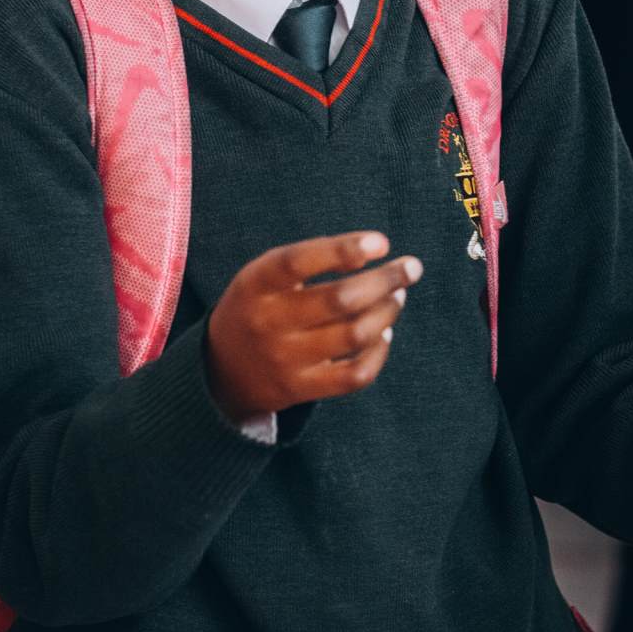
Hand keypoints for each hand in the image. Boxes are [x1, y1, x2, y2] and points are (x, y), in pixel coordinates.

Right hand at [205, 232, 420, 421]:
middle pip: (340, 299)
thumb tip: (375, 251)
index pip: (299, 261)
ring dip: (387, 311)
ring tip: (398, 295)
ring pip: (354, 335)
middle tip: (411, 267)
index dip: (343, 249)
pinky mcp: (300, 389)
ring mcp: (284, 359)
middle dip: (386, 280)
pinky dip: (379, 351)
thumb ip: (309, 260)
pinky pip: (354, 375)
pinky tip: (384, 332)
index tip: (382, 242)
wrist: (220, 370)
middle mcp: (268, 322)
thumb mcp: (263, 275)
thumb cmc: (258, 306)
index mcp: (256, 284)